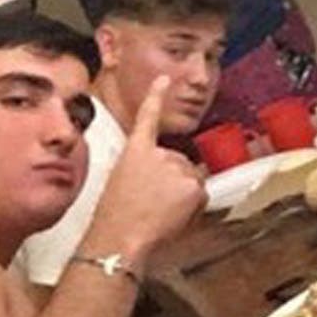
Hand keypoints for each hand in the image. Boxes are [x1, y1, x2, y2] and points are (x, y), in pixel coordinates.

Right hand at [81, 77, 206, 268]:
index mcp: (135, 152)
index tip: (163, 79)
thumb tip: (165, 178)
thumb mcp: (121, 182)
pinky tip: (173, 215)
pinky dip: (193, 206)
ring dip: (183, 194)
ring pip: (191, 180)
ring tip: (160, 211)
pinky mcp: (193, 186)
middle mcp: (159, 154)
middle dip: (173, 181)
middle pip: (179, 163)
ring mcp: (178, 169)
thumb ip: (144, 170)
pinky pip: (200, 194)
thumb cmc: (115, 217)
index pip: (147, 119)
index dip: (155, 97)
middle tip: (153, 202)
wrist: (119, 237)